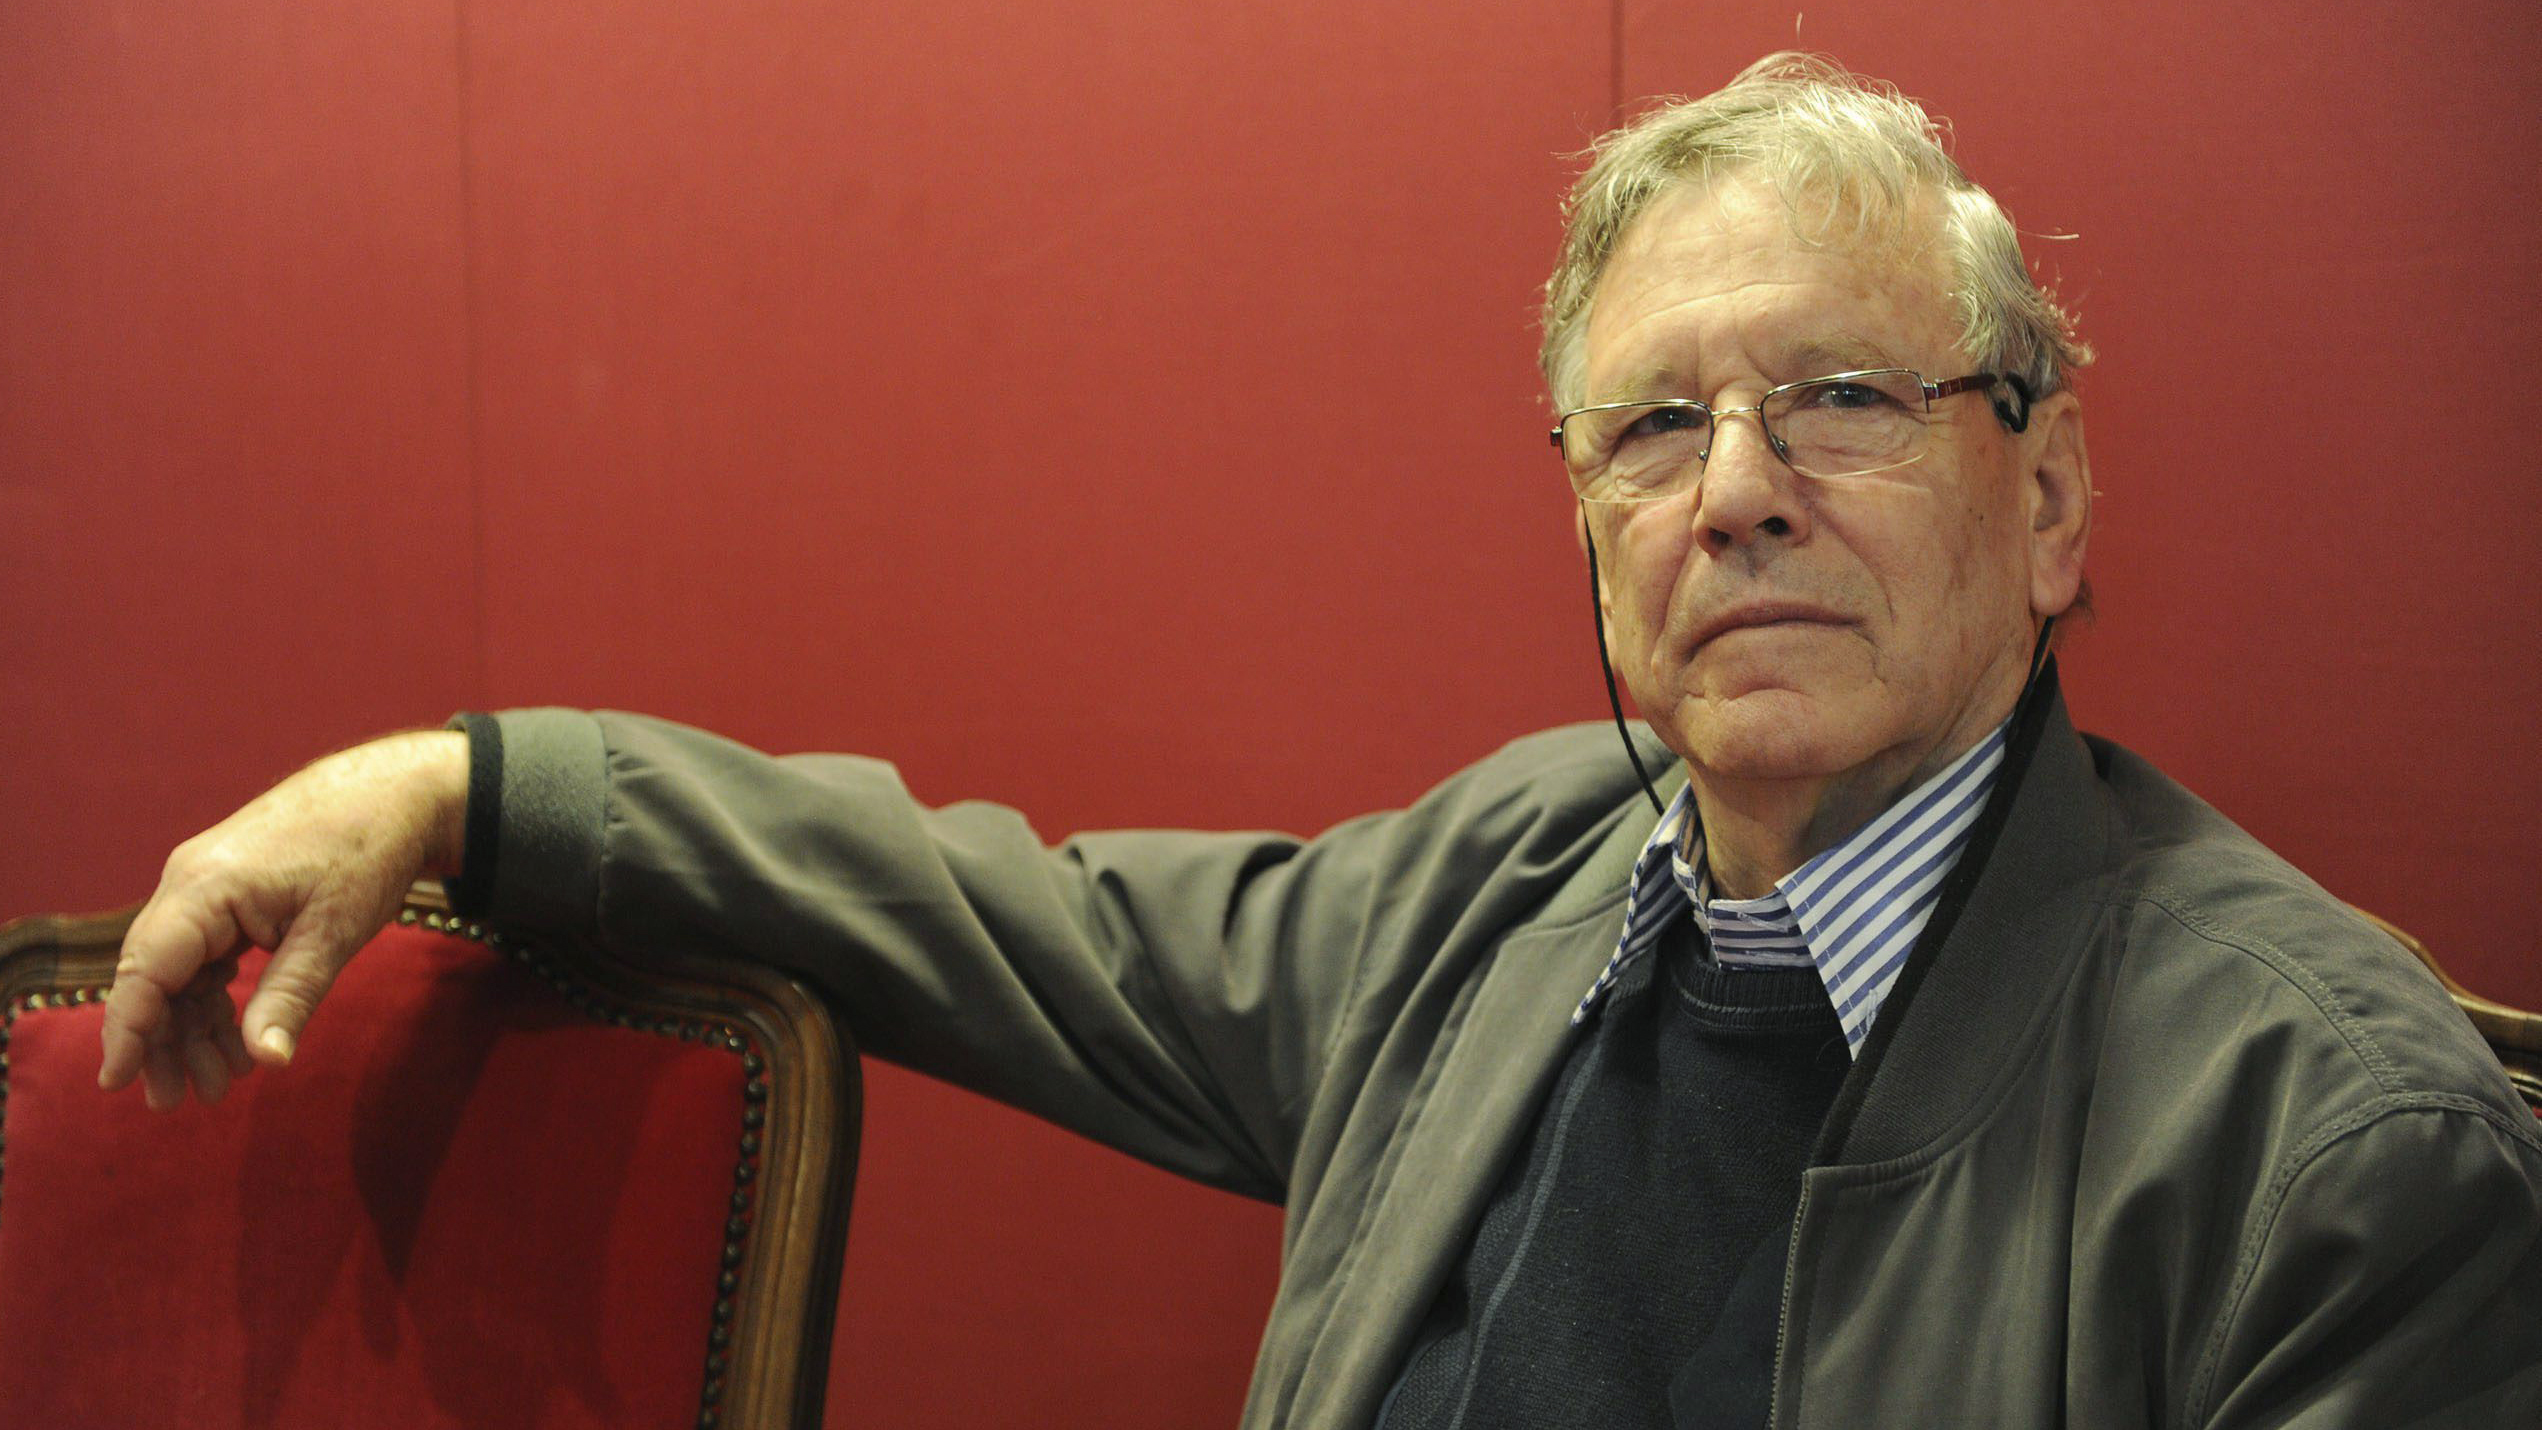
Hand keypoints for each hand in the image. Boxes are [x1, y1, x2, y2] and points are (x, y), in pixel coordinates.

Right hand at [97, 729, 469, 1109]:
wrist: (396, 792)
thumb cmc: (367, 850)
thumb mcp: (335, 930)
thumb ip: (292, 996)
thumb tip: (264, 1062)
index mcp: (206, 886)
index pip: (146, 970)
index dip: (126, 1030)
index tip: (116, 1083)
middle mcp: (190, 882)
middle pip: (154, 977)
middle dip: (162, 1043)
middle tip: (181, 1102)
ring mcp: (205, 885)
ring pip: (178, 971)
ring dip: (191, 1027)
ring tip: (218, 1084)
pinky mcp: (226, 893)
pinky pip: (202, 955)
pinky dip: (215, 999)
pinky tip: (237, 1042)